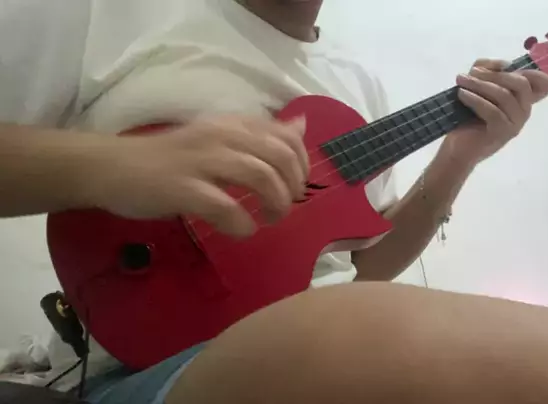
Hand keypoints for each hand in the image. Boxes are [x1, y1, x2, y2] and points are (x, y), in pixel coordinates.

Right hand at [78, 115, 308, 237]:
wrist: (111, 168)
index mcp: (232, 124)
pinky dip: (243, 224)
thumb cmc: (169, 158)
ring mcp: (201, 161)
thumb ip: (259, 135)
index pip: (287, 135)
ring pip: (260, 177)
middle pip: (280, 156)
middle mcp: (221, 136)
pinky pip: (226, 208)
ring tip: (268, 219)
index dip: (302, 164)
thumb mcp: (219, 138)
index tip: (296, 185)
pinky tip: (242, 231)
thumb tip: (300, 126)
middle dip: (293, 186)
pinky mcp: (183, 188)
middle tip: (284, 207)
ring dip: (275, 204)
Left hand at [439, 59, 547, 167]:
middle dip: (495, 74)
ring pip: (504, 96)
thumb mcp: (477, 86)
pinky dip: (475, 99)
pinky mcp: (502, 133)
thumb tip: (499, 63)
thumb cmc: (468, 116)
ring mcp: (515, 124)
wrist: (457, 147)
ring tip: (461, 81)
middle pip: (520, 84)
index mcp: (522, 100)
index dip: (532, 71)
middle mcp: (523, 112)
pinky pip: (492, 111)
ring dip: (479, 84)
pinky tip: (462, 94)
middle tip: (471, 73)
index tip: (507, 65)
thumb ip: (488, 70)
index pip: (542, 84)